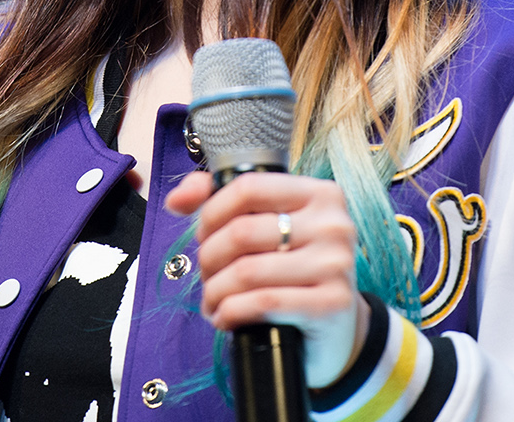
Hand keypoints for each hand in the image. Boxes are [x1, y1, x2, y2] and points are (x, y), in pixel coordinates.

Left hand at [164, 171, 369, 388]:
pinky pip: (263, 302)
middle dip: (209, 258)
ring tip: (211, 301)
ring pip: (247, 271)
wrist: (337, 326)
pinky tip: (225, 318)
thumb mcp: (268, 226)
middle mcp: (334, 224)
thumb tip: (176, 200)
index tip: (204, 235)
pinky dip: (231, 312)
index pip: (248, 187)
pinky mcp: (332, 304)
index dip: (212, 212)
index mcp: (320, 193)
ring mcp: (336, 264)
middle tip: (206, 275)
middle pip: (242, 232)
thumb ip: (220, 200)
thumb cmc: (294, 269)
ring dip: (215, 291)